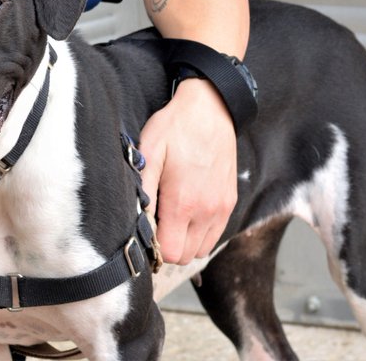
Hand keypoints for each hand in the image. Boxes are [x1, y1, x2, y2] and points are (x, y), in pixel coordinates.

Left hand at [138, 78, 236, 264]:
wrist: (210, 110)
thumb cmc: (175, 128)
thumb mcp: (148, 152)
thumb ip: (142, 190)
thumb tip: (135, 220)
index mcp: (182, 203)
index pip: (170, 252)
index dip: (154, 246)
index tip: (145, 229)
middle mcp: (206, 211)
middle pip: (185, 255)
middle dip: (168, 245)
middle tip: (156, 221)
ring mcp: (221, 208)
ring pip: (202, 249)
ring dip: (185, 240)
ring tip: (171, 216)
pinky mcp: (230, 201)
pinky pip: (216, 234)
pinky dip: (201, 232)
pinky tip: (187, 212)